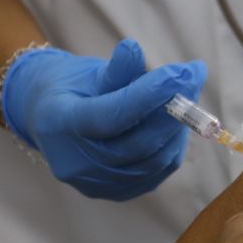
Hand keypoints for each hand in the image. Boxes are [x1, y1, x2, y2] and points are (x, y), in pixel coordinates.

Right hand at [1, 39, 207, 200]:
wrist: (49, 119)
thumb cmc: (70, 88)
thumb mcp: (87, 72)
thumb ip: (115, 69)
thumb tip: (136, 50)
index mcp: (60, 125)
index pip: (111, 115)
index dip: (149, 95)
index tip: (181, 72)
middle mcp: (75, 162)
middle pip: (137, 142)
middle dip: (174, 109)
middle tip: (194, 77)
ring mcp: (95, 184)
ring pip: (153, 160)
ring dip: (178, 127)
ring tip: (188, 95)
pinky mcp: (115, 192)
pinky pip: (155, 172)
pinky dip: (172, 146)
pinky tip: (177, 122)